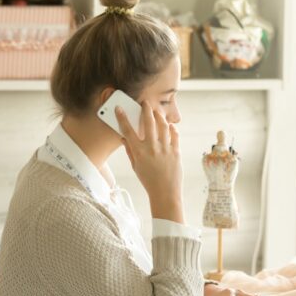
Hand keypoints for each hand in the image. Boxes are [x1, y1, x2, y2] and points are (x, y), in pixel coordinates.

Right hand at [116, 102, 183, 222]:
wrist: (165, 193)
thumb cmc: (148, 180)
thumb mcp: (135, 166)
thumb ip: (129, 151)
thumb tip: (124, 138)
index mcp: (139, 152)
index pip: (128, 130)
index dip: (122, 118)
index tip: (119, 108)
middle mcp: (152, 148)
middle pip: (148, 122)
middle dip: (146, 109)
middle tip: (145, 102)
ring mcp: (165, 148)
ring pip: (163, 125)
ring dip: (159, 116)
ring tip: (157, 112)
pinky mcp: (176, 151)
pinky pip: (174, 135)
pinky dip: (172, 128)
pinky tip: (169, 126)